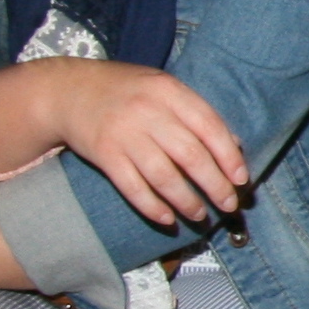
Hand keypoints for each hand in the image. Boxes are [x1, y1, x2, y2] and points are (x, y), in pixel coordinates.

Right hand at [40, 60, 248, 228]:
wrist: (67, 91)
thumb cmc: (126, 91)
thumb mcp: (164, 89)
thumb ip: (197, 113)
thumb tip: (235, 146)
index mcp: (168, 91)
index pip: (209, 126)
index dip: (229, 156)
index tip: (241, 179)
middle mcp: (147, 111)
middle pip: (190, 155)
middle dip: (215, 185)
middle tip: (228, 205)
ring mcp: (123, 134)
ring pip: (164, 176)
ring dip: (187, 201)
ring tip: (200, 215)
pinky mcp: (104, 155)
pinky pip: (133, 187)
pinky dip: (152, 207)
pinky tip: (168, 219)